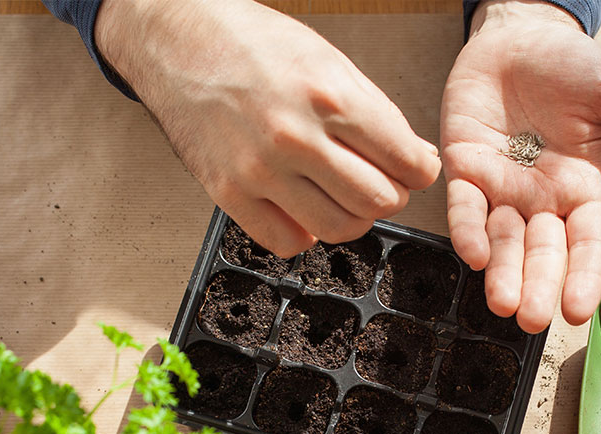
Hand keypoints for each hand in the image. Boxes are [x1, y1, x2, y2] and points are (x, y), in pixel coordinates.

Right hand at [96, 0, 440, 256]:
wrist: (180, 40)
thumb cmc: (253, 43)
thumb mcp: (330, 61)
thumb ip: (377, 113)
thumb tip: (416, 158)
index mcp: (329, 97)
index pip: (406, 162)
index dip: (419, 171)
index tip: (414, 169)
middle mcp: (295, 137)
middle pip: (378, 201)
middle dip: (390, 195)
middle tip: (381, 182)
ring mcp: (259, 170)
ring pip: (338, 228)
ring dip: (352, 218)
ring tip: (344, 197)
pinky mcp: (228, 192)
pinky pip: (285, 242)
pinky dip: (305, 234)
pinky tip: (304, 208)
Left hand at [441, 0, 600, 332]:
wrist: (519, 36)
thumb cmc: (571, 65)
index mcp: (582, 189)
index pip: (586, 243)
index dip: (584, 276)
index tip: (580, 311)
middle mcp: (541, 198)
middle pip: (541, 252)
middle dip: (537, 286)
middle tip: (532, 319)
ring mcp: (501, 186)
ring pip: (501, 240)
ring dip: (501, 272)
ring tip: (502, 304)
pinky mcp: (464, 167)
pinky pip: (464, 205)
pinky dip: (466, 229)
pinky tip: (472, 254)